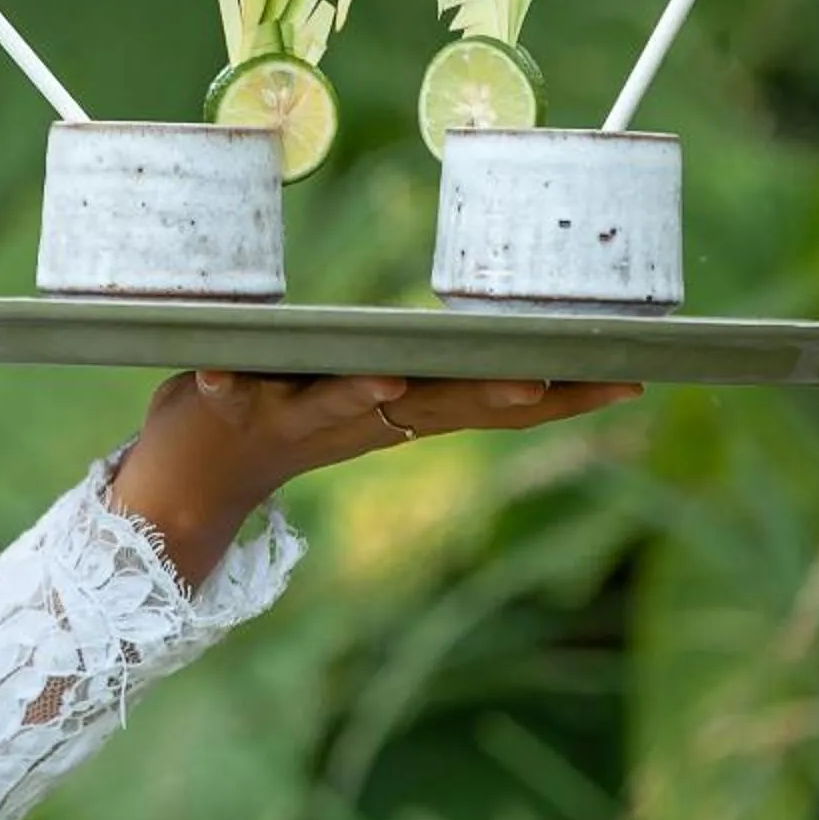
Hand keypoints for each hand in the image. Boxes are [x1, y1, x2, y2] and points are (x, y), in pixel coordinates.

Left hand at [106, 372, 641, 586]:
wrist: (185, 486)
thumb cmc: (282, 413)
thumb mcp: (365, 391)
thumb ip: (413, 367)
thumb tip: (481, 333)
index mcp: (401, 412)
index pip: (491, 402)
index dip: (562, 394)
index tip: (633, 374)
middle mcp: (362, 420)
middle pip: (440, 409)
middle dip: (496, 393)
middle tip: (551, 382)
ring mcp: (295, 420)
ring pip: (339, 407)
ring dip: (367, 396)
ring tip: (395, 384)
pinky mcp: (233, 409)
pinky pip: (234, 393)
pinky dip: (234, 384)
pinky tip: (224, 375)